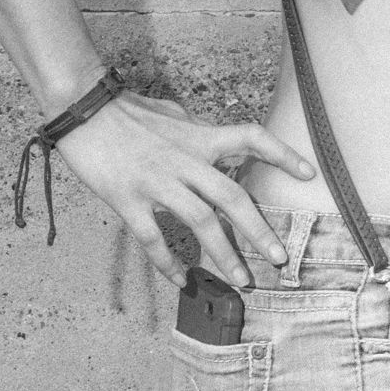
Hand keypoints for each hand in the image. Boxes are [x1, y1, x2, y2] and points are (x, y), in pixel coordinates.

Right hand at [51, 92, 314, 287]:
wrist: (81, 109)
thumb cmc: (124, 110)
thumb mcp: (169, 114)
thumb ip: (191, 129)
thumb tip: (202, 133)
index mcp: (198, 137)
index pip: (250, 139)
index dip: (282, 154)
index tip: (309, 174)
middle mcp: (184, 161)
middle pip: (233, 197)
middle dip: (259, 231)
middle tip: (280, 260)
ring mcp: (157, 182)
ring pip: (200, 222)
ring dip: (225, 255)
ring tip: (243, 281)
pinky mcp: (128, 199)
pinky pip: (153, 238)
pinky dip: (169, 262)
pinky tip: (182, 280)